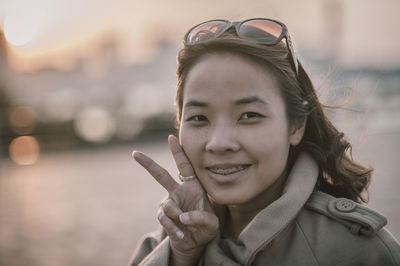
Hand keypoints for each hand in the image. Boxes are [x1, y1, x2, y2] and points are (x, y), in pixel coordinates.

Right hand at [132, 135, 218, 263]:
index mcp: (193, 186)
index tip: (171, 137)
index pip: (185, 166)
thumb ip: (202, 218)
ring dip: (179, 217)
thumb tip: (183, 217)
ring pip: (168, 206)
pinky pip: (165, 220)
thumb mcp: (212, 222)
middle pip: (161, 175)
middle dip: (148, 164)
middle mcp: (179, 191)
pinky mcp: (164, 217)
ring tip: (189, 227)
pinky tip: (181, 235)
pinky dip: (174, 228)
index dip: (178, 152)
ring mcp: (170, 203)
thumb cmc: (207, 227)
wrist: (197, 242)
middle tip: (134, 153)